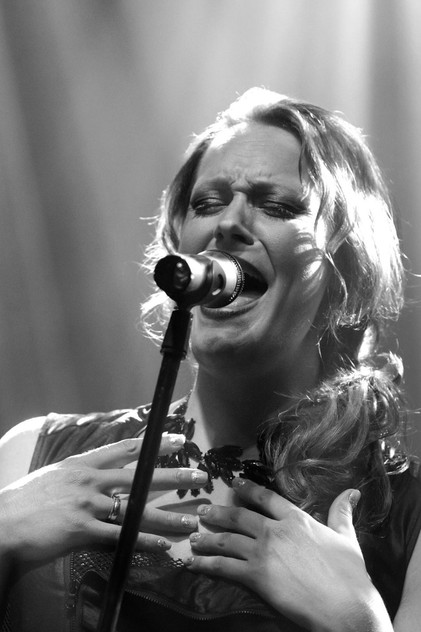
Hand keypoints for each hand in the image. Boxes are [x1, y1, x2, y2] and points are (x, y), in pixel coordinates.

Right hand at [0, 435, 206, 562]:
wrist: (3, 522)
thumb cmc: (27, 499)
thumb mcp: (57, 474)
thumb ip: (83, 472)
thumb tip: (104, 472)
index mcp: (84, 464)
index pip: (126, 449)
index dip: (155, 445)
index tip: (179, 441)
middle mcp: (89, 480)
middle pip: (140, 476)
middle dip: (174, 476)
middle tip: (200, 476)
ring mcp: (86, 504)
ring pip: (136, 509)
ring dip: (166, 516)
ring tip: (190, 520)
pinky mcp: (81, 530)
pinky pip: (119, 537)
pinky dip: (142, 542)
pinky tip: (162, 546)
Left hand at [184, 479, 391, 631]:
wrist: (346, 606)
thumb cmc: (350, 574)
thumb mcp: (347, 538)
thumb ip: (342, 513)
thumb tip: (352, 491)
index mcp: (296, 519)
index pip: (266, 497)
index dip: (248, 489)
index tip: (234, 483)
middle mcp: (275, 530)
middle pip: (239, 516)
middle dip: (218, 513)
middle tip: (202, 510)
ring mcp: (263, 552)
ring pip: (227, 540)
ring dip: (206, 538)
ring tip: (192, 536)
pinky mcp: (256, 576)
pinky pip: (224, 567)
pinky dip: (205, 564)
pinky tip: (193, 563)